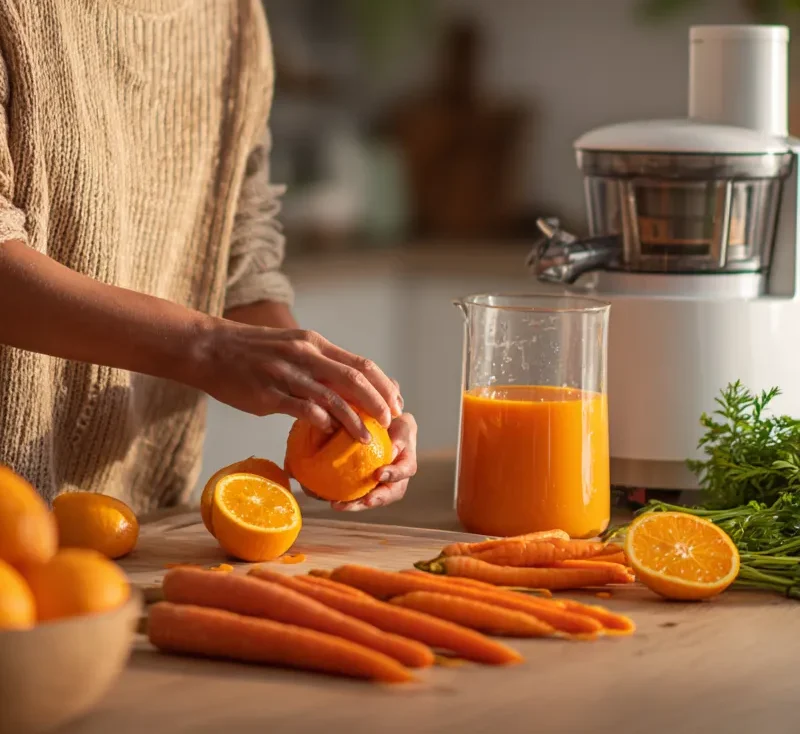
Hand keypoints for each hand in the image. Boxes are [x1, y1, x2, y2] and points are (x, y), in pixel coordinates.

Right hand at [192, 319, 402, 439]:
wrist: (210, 348)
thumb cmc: (251, 351)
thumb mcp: (291, 347)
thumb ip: (318, 363)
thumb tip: (345, 386)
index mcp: (314, 344)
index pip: (360, 363)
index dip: (382, 384)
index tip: (395, 402)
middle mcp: (305, 356)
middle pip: (354, 379)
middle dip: (378, 402)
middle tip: (390, 421)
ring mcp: (287, 374)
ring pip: (332, 398)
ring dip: (355, 420)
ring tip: (368, 438)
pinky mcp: (269, 394)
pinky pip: (303, 410)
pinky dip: (322, 422)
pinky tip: (330, 433)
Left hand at [331, 412, 417, 511]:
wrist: (385, 426)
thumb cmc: (395, 424)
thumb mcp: (400, 426)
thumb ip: (398, 438)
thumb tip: (391, 452)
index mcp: (406, 463)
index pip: (404, 471)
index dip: (393, 475)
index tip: (378, 474)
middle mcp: (396, 478)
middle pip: (390, 493)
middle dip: (376, 499)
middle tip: (363, 501)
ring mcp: (381, 484)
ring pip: (373, 498)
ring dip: (357, 504)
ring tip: (339, 505)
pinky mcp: (367, 484)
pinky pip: (358, 494)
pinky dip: (346, 498)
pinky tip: (331, 499)